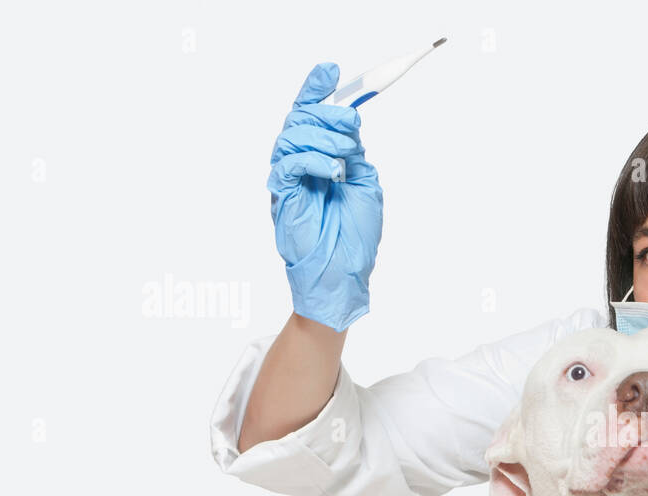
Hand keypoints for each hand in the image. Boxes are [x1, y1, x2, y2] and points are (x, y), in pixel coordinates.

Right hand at [267, 62, 383, 331]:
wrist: (344, 274)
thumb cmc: (354, 238)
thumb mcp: (365, 185)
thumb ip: (355, 155)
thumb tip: (350, 132)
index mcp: (319, 160)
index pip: (310, 117)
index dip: (316, 90)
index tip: (329, 69)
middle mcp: (300, 165)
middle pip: (300, 119)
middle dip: (327, 113)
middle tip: (351, 124)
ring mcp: (289, 180)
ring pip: (291, 136)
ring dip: (322, 136)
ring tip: (345, 152)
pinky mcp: (282, 195)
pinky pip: (288, 164)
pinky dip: (311, 159)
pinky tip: (332, 169)